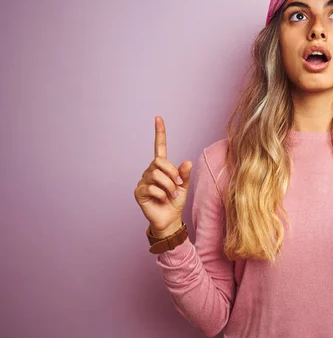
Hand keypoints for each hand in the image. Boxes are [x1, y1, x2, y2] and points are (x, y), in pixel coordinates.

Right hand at [133, 116, 193, 236]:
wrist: (169, 220)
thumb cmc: (175, 202)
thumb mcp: (184, 186)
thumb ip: (184, 174)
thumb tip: (187, 161)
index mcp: (162, 167)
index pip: (159, 147)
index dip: (159, 133)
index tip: (158, 118)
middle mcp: (150, 171)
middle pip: (159, 162)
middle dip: (171, 173)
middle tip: (177, 185)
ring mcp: (143, 181)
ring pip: (157, 175)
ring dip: (169, 186)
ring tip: (171, 195)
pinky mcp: (139, 192)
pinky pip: (152, 188)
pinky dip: (161, 194)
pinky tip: (162, 199)